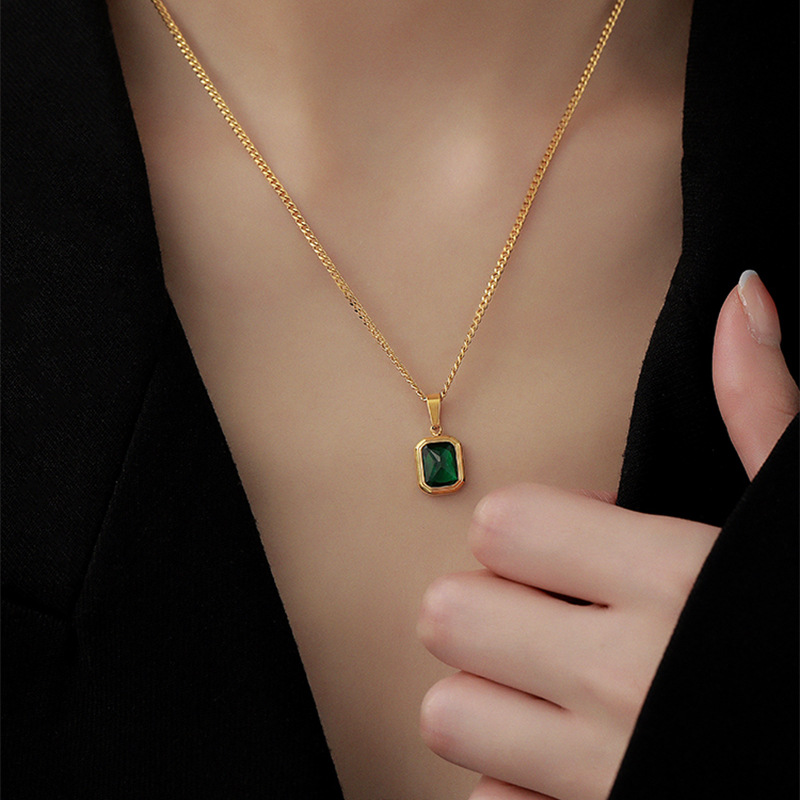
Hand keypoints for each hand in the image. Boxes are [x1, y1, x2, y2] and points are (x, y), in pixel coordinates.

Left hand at [417, 271, 798, 799]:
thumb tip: (743, 300)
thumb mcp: (799, 529)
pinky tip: (564, 768)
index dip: (523, 532)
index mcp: (672, 582)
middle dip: (483, 611)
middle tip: (536, 617)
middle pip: (451, 614)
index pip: (501, 525)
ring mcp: (602, 776)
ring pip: (449, 713)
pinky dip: (508, 784)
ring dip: (482, 699)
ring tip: (539, 692)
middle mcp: (626, 679)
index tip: (562, 548)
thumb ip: (765, 415)